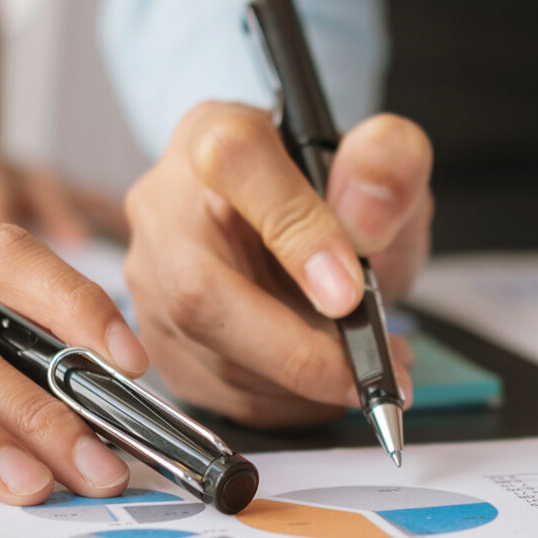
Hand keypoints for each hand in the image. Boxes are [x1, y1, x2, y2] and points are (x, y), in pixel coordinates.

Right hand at [123, 103, 431, 427]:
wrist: (293, 218)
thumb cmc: (330, 191)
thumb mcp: (383, 163)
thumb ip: (387, 165)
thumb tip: (366, 219)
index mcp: (219, 134)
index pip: (238, 164)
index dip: (296, 233)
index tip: (349, 293)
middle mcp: (165, 203)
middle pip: (201, 290)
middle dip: (297, 352)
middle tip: (369, 373)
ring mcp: (149, 276)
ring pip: (211, 355)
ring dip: (302, 384)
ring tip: (365, 370)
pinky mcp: (156, 337)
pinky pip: (216, 393)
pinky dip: (283, 404)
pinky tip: (323, 384)